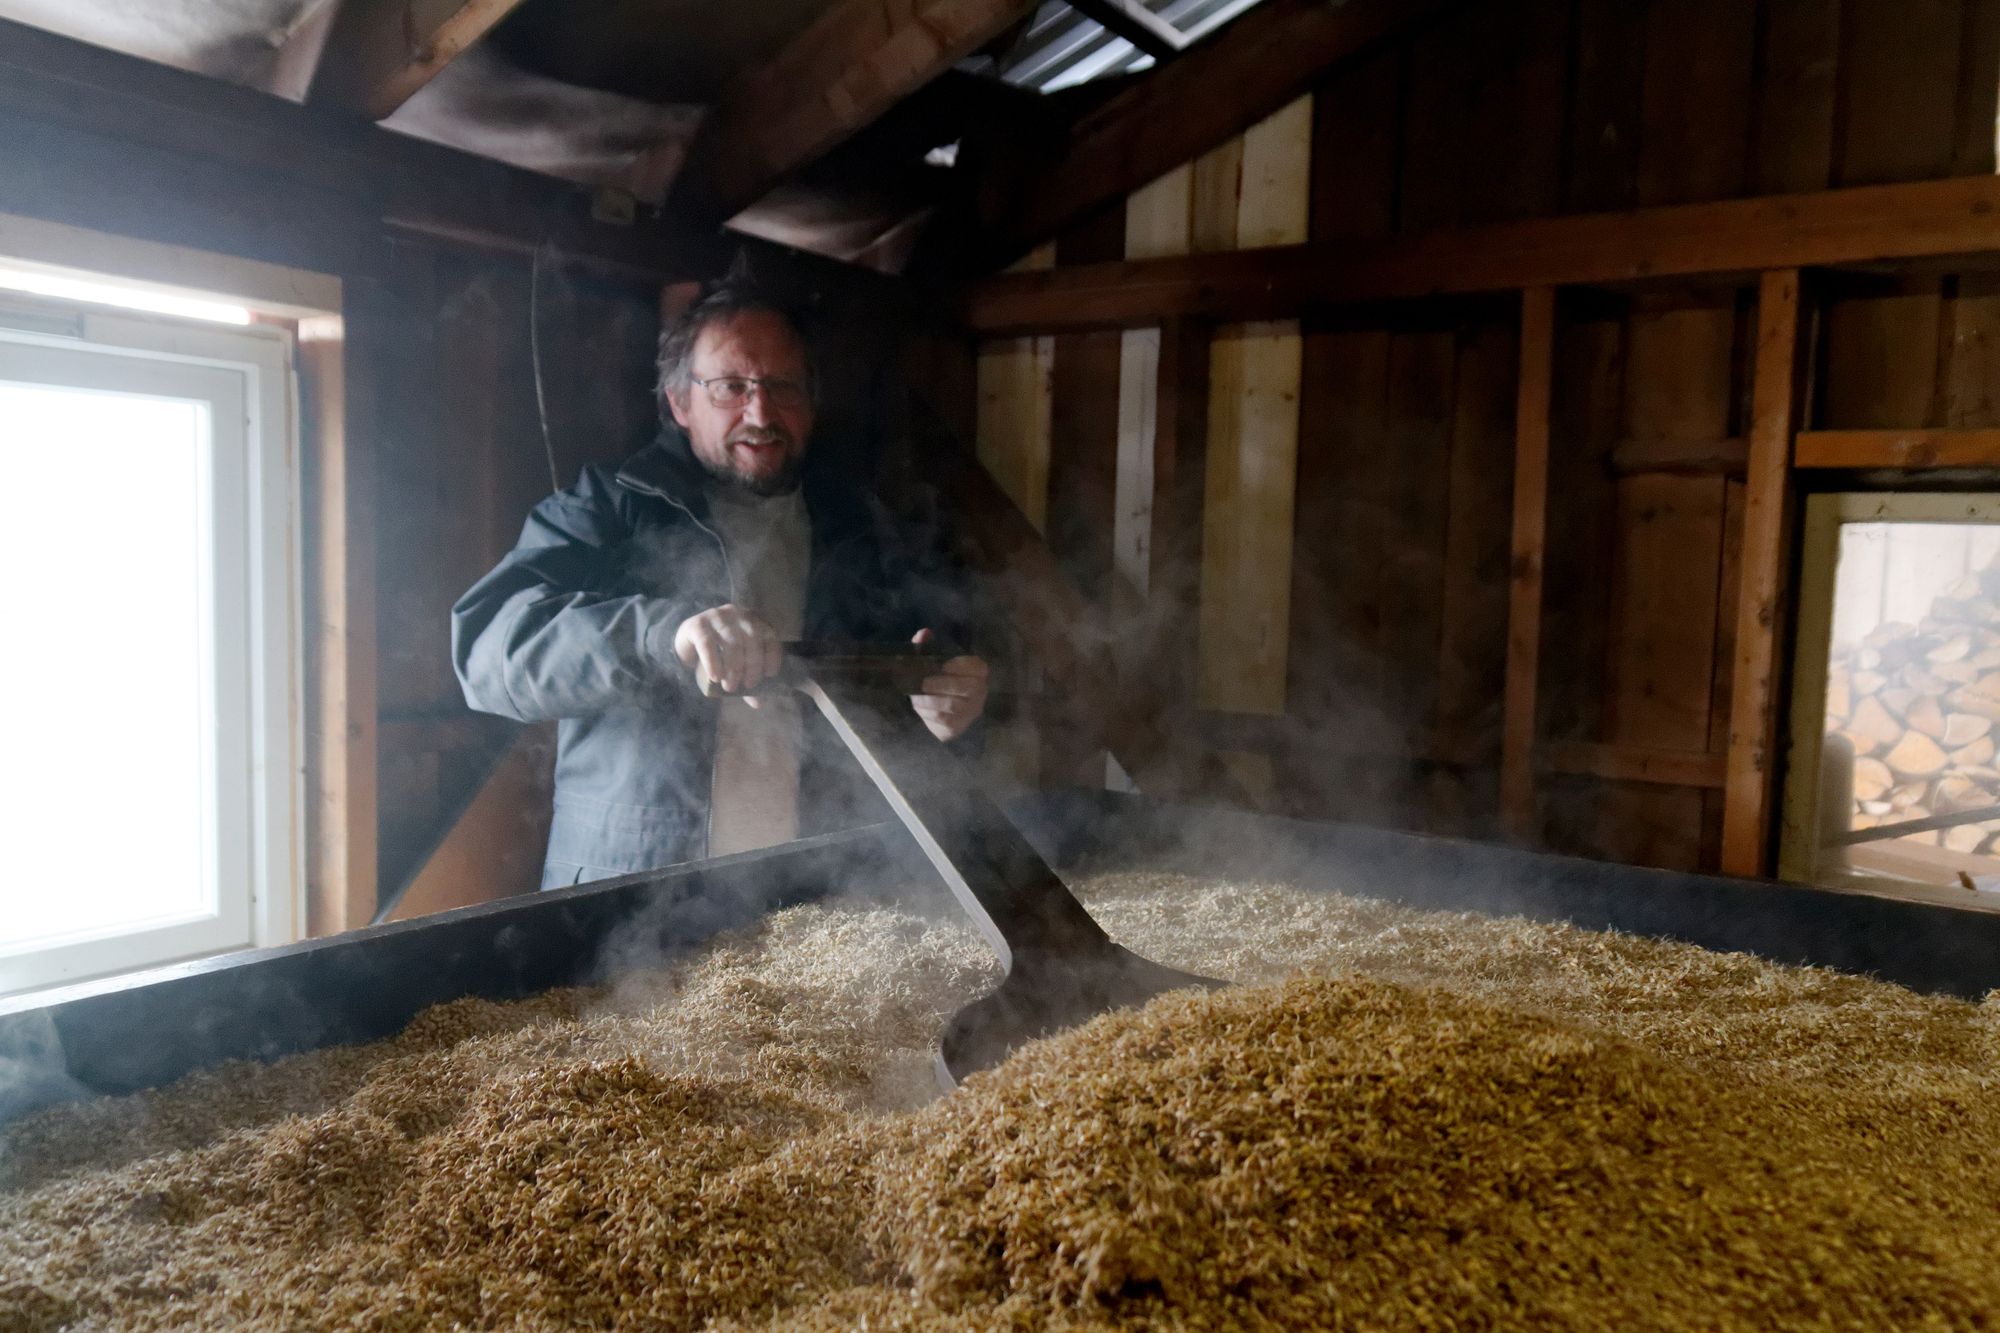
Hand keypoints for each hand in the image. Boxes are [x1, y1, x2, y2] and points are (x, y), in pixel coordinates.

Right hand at [673, 604, 780, 701]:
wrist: (685, 643)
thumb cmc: (717, 653)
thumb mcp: (735, 664)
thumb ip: (746, 678)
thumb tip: (758, 703)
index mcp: (753, 621)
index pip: (769, 635)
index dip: (772, 655)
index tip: (769, 674)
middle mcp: (737, 614)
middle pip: (752, 639)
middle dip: (752, 665)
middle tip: (748, 685)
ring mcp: (717, 616)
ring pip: (731, 642)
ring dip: (733, 667)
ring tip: (730, 686)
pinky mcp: (698, 624)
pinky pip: (707, 643)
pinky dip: (712, 662)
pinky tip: (715, 677)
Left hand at [909, 627, 988, 741]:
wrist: (939, 715)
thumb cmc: (939, 682)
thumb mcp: (933, 663)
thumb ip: (927, 646)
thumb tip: (923, 633)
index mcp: (977, 672)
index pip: (978, 667)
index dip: (962, 666)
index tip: (944, 665)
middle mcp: (979, 691)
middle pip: (968, 687)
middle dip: (943, 684)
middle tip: (924, 683)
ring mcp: (970, 711)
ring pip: (954, 705)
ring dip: (932, 700)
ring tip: (917, 696)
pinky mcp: (958, 726)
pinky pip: (945, 719)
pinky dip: (929, 712)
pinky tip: (920, 707)